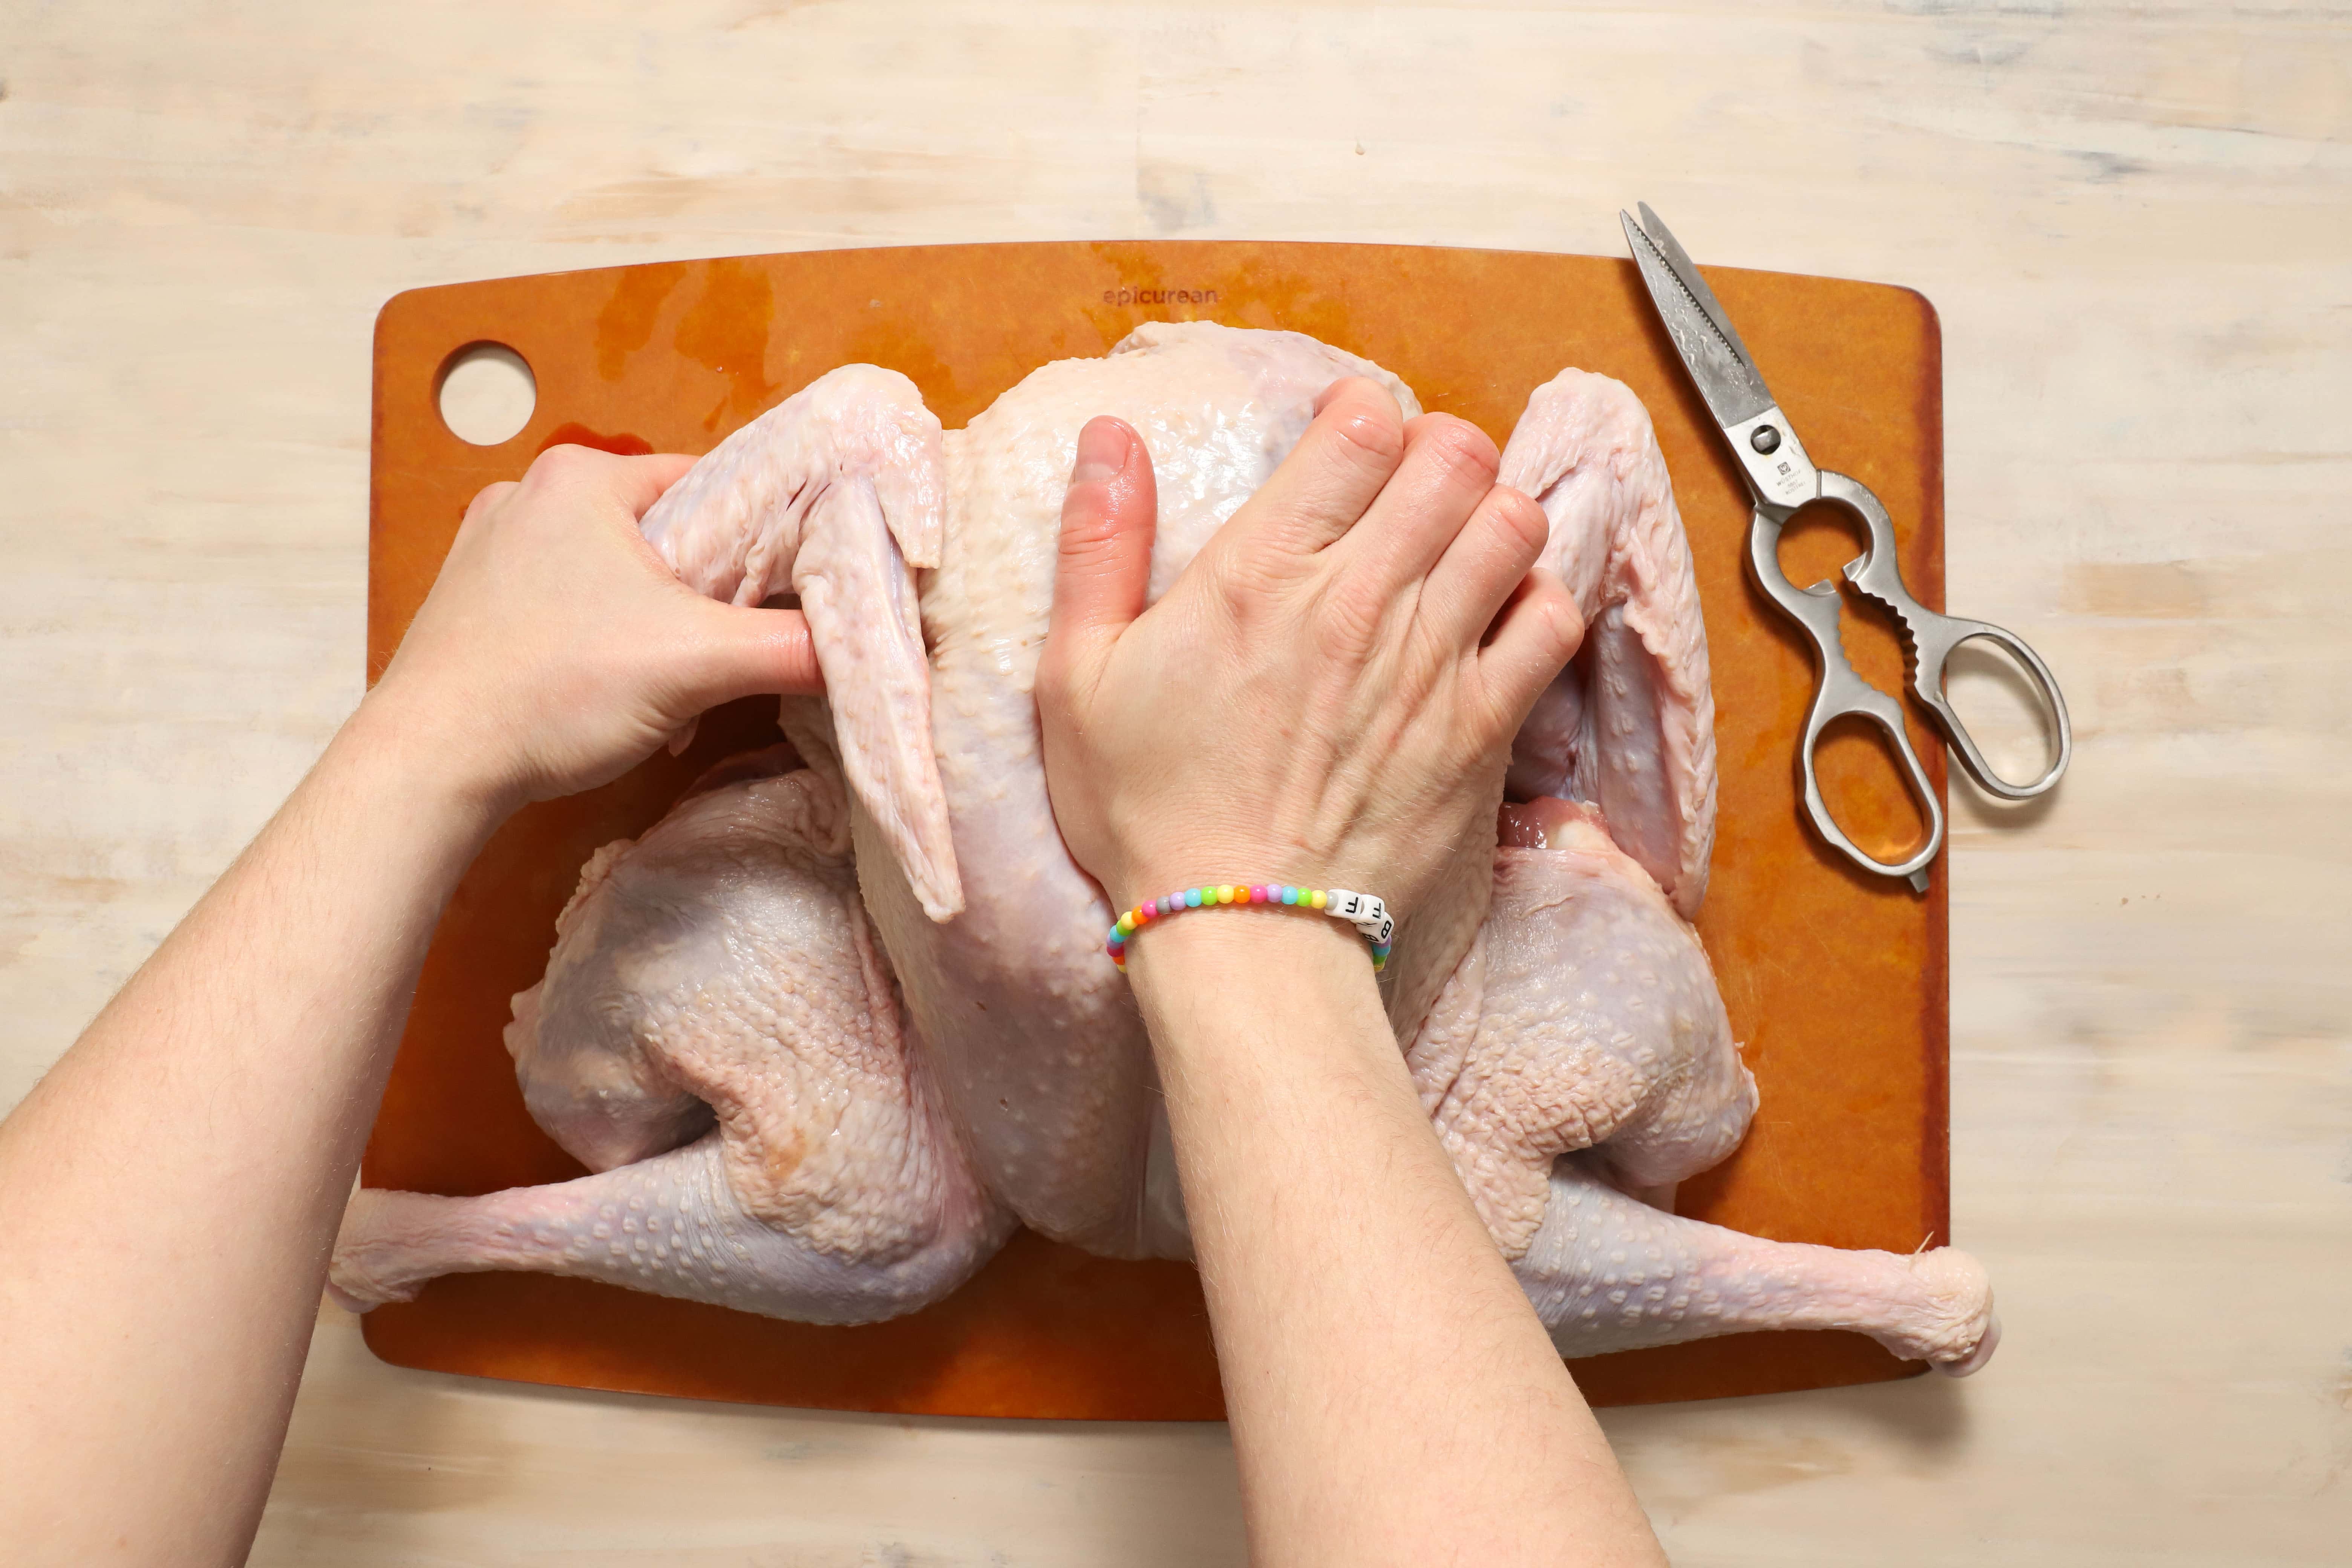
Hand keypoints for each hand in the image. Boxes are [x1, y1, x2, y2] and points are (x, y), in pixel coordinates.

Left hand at [364, 444, 822, 812]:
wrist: (431, 762)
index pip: (712, 484)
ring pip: (617, 573)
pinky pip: (568, 603)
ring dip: (654, 623)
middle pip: (666, 532)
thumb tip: (860, 653)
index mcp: (584, 477)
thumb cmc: (554, 690)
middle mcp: (531, 495)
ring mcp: (493, 548)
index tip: (786, 594)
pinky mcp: (473, 601)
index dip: (762, 540)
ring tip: (666, 677)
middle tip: (725, 649)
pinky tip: (607, 688)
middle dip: (704, 592)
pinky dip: (601, 640)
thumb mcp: (698, 664)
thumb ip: (792, 650)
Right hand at [1036, 380, 1580, 920]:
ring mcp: (1430, 662)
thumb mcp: (1076, 675)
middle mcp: (1358, 599)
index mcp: (1261, 571)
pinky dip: (1536, 603)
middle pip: (1455, 455)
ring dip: (1491, 516)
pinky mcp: (1479, 726)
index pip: (1360, 427)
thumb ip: (1097, 546)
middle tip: (1409, 488)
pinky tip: (1496, 619)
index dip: (1363, 414)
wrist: (1238, 932)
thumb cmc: (1147, 808)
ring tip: (1456, 547)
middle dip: (1438, 451)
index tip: (1346, 440)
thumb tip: (1108, 438)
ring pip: (1514, 523)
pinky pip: (1550, 622)